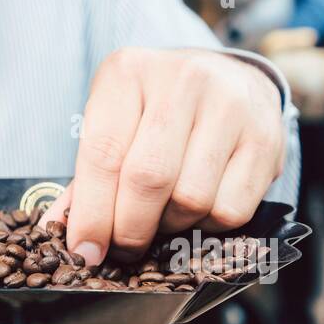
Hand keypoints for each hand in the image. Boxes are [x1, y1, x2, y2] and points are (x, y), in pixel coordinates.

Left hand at [47, 48, 284, 265]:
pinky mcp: (265, 136)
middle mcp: (181, 80)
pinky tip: (200, 206)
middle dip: (129, 229)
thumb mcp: (116, 121)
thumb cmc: (158, 108)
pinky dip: (209, 225)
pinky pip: (231, 209)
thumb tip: (58, 231)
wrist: (231, 79)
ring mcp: (228, 105)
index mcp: (128, 72)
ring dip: (171, 225)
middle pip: (147, 178)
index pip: (103, 152)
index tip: (84, 251)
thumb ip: (87, 175)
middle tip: (123, 248)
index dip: (91, 212)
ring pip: (191, 198)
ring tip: (164, 214)